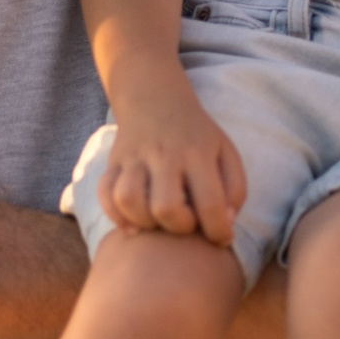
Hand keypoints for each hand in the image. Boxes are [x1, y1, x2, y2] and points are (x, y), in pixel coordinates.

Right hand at [99, 85, 246, 245]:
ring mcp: (134, 157)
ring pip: (128, 200)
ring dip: (144, 221)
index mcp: (198, 152)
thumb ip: (234, 189)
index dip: (218, 231)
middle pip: (165, 207)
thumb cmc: (197, 136)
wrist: (156, 100)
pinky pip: (104, 194)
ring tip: (159, 221)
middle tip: (187, 223)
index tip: (221, 238)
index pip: (210, 203)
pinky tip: (133, 222)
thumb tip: (224, 225)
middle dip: (179, 227)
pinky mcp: (112, 162)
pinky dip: (115, 214)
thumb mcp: (226, 153)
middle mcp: (164, 154)